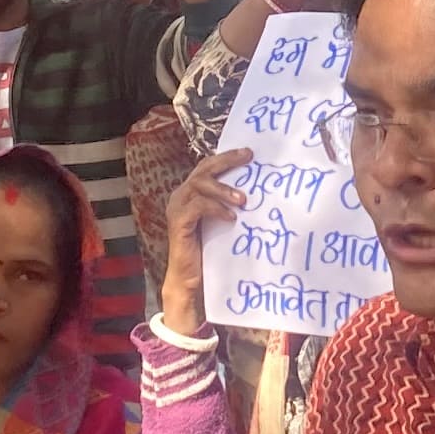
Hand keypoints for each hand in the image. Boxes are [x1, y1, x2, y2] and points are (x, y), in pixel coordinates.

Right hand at [156, 149, 251, 338]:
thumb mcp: (221, 221)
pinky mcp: (178, 223)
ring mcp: (177, 208)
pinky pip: (198, 207)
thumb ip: (229, 204)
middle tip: (248, 158)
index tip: (250, 153)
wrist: (190, 280)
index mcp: (190, 192)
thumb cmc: (209, 250)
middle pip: (204, 169)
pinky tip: (231, 218)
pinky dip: (216, 208)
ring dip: (223, 189)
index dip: (227, 157)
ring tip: (243, 200)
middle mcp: (181, 196)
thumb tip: (257, 190)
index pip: (208, 166)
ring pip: (200, 185)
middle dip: (227, 161)